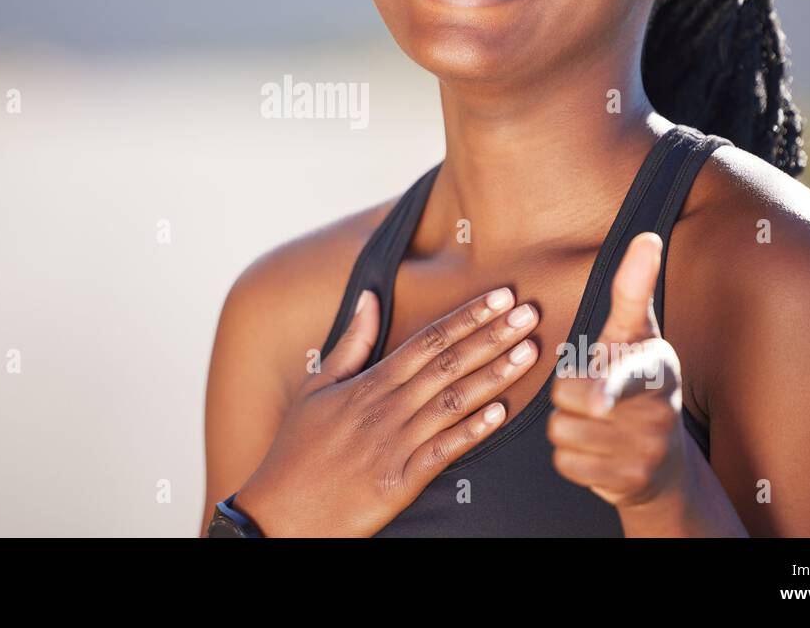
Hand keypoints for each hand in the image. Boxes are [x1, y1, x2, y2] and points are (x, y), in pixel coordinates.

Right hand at [232, 285, 541, 536]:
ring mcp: (394, 445)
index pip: (427, 340)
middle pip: (447, 364)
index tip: (498, 297)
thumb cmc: (297, 449)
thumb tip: (369, 297)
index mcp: (368, 384)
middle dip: (491, 336)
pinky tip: (501, 412)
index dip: (466, 317)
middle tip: (528, 313)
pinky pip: (443, 451)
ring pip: (453, 402)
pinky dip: (473, 431)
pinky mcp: (400, 481)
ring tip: (528, 351)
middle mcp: (385, 408)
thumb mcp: (316, 387)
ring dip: (494, 375)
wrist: (280, 512)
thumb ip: (351, 343)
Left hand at [548, 232, 688, 509]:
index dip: (608, 385)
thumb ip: (634, 288)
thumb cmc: (634, 379)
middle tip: (593, 394)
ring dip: (566, 425)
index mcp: (656, 366)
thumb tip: (647, 236)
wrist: (661, 458)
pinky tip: (596, 451)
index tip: (599, 398)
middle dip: (566, 393)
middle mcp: (658, 410)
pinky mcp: (629, 482)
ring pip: (561, 430)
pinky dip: (570, 457)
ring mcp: (647, 449)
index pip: (628, 373)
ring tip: (596, 422)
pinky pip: (564, 462)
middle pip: (566, 395)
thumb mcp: (634, 334)